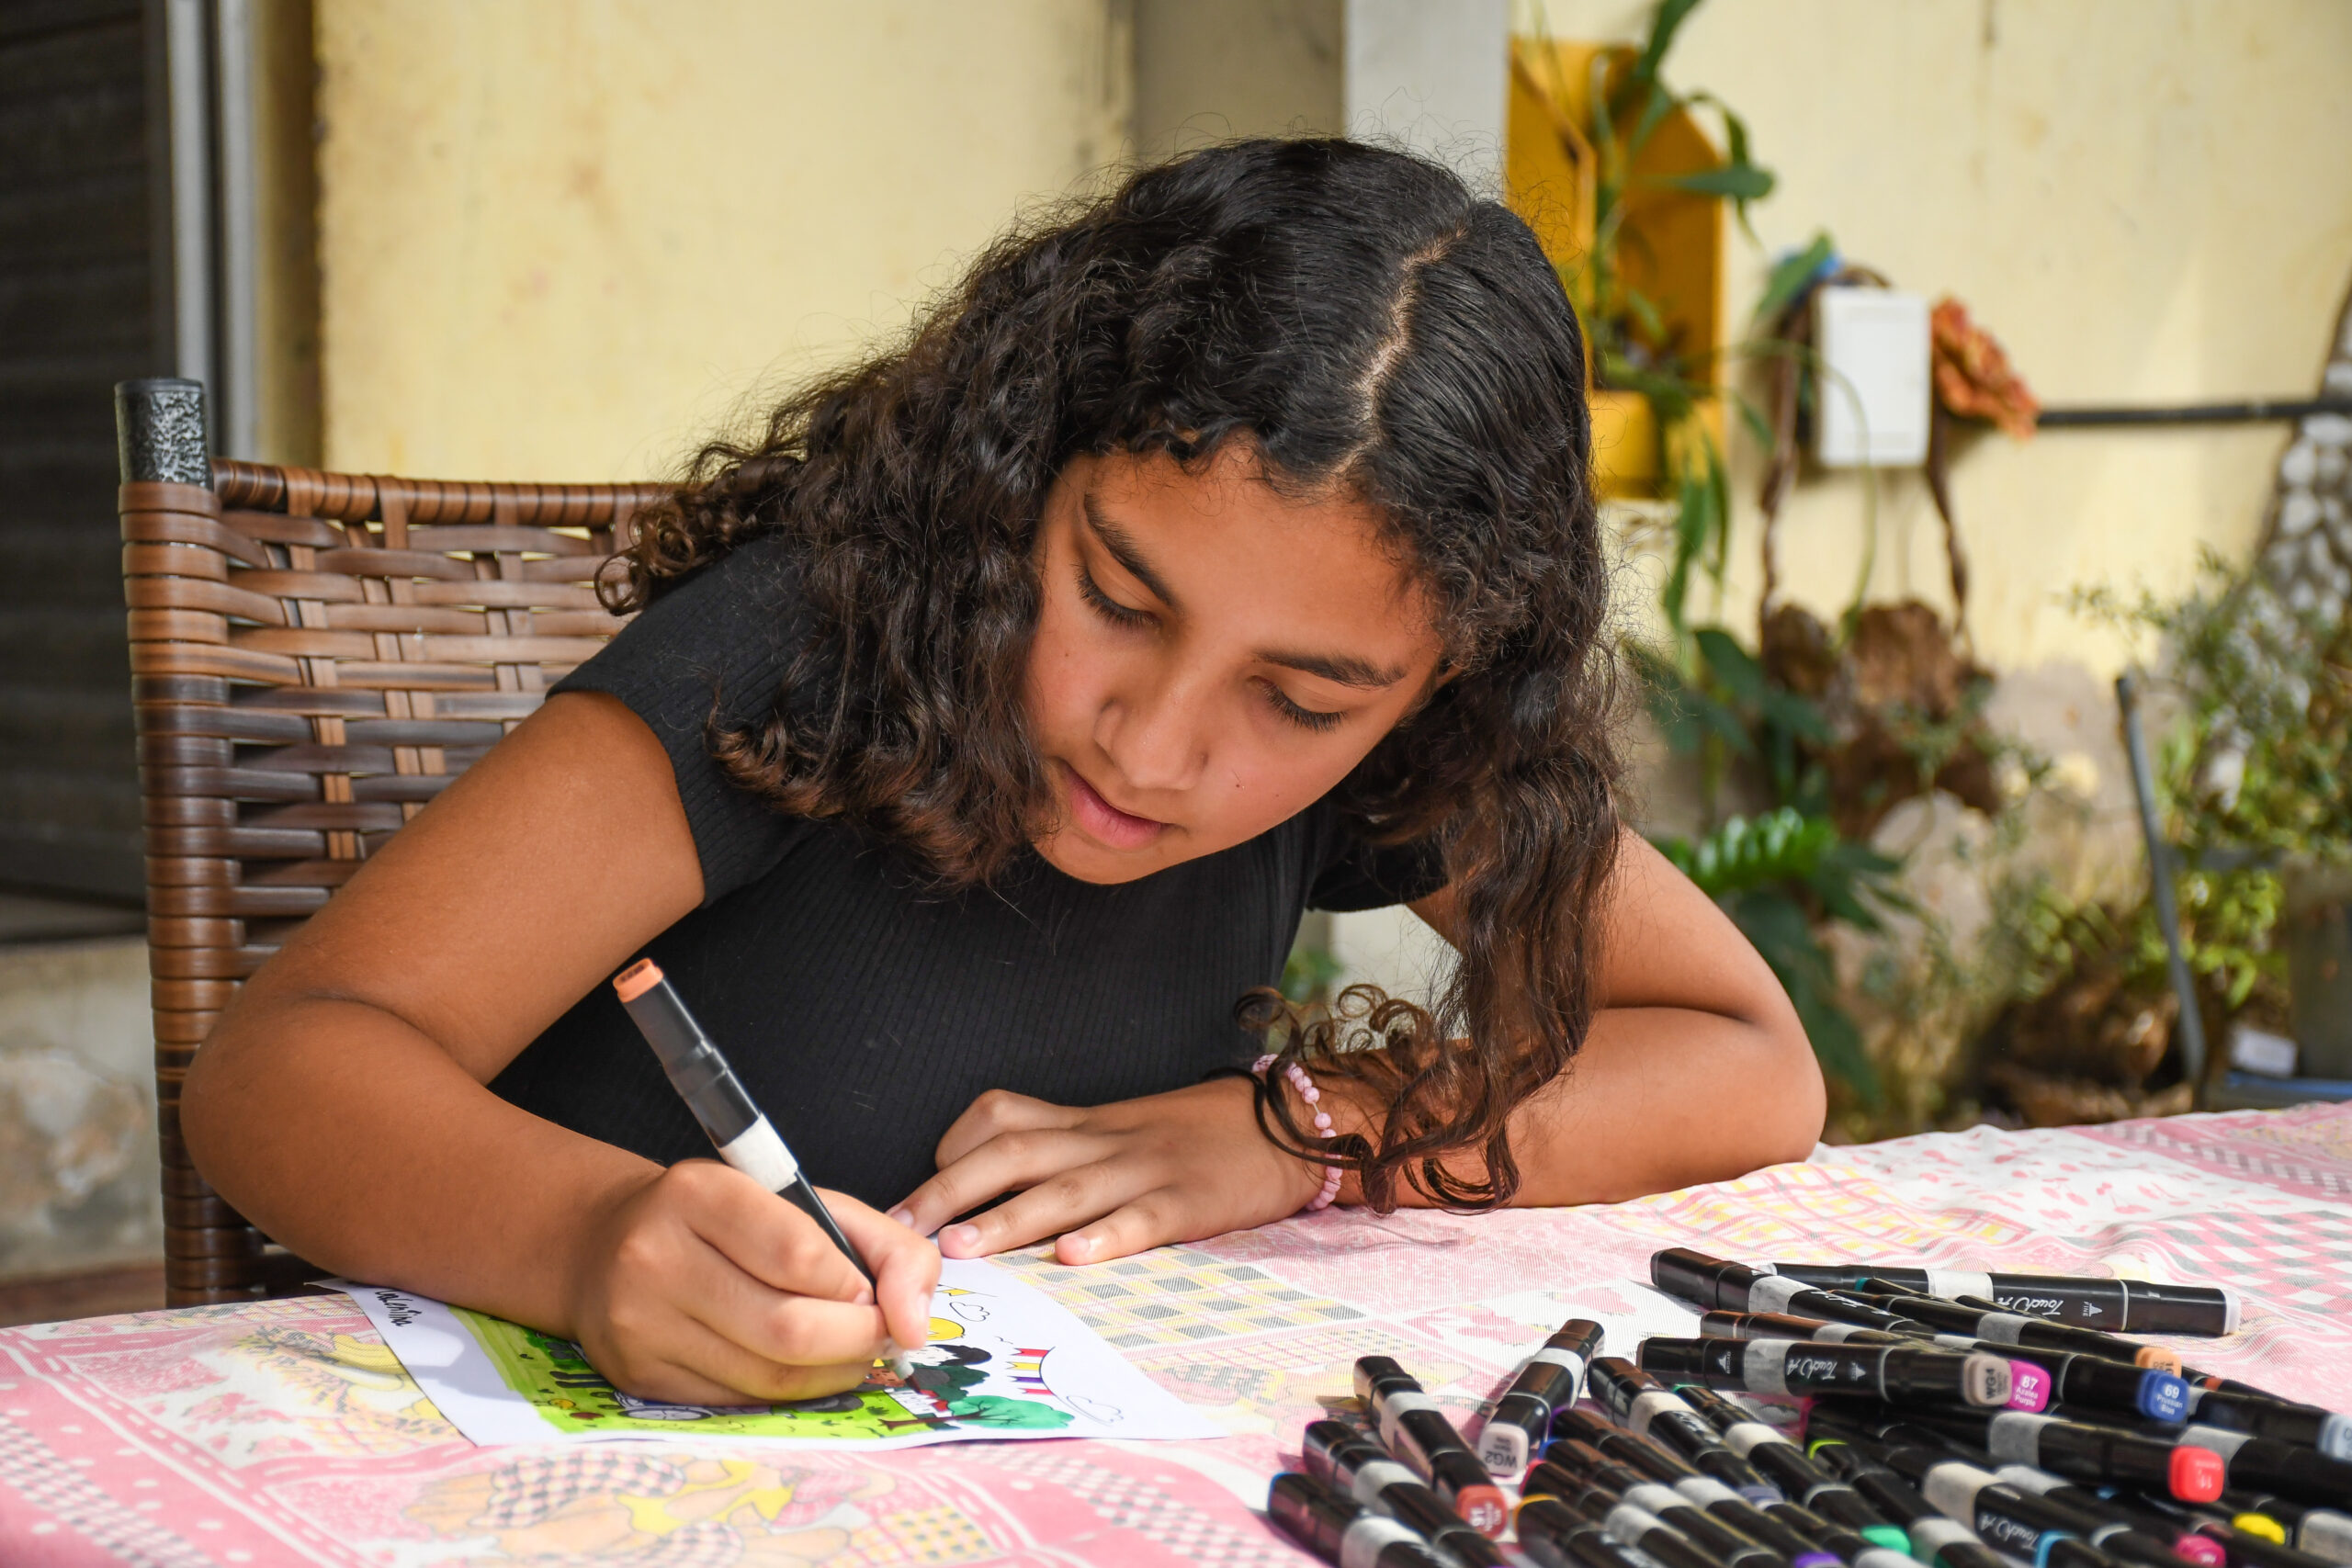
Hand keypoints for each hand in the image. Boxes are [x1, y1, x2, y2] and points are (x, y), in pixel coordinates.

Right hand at [564, 1159, 938, 1404]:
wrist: (603, 1243)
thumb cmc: (724, 1220)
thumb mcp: (803, 1201)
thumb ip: (885, 1245)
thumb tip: (915, 1323)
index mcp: (698, 1193)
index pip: (800, 1254)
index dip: (855, 1284)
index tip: (869, 1289)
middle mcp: (656, 1256)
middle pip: (788, 1328)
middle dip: (857, 1340)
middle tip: (878, 1333)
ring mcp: (640, 1322)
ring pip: (768, 1376)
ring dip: (833, 1372)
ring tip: (848, 1350)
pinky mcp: (639, 1376)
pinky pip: (739, 1401)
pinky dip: (790, 1392)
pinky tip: (803, 1368)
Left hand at [888, 1077, 1329, 1265]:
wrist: (1289, 1123)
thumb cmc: (1197, 1137)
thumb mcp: (1124, 1130)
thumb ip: (1067, 1154)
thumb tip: (989, 1200)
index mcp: (1085, 1122)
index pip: (1002, 1115)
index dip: (952, 1150)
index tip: (912, 1200)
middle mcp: (1105, 1139)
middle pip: (1015, 1150)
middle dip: (950, 1191)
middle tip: (902, 1233)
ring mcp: (1147, 1167)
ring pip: (1067, 1187)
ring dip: (1008, 1219)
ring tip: (962, 1249)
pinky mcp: (1191, 1201)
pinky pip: (1144, 1216)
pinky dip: (1108, 1236)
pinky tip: (1075, 1259)